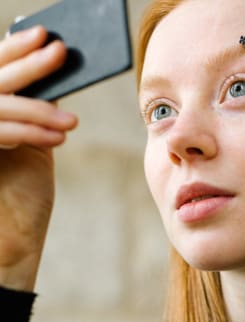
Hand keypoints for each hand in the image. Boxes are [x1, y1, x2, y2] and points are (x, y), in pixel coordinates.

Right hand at [0, 26, 76, 290]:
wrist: (12, 239)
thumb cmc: (24, 189)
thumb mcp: (33, 141)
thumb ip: (35, 112)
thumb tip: (56, 80)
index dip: (13, 49)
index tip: (43, 34)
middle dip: (26, 65)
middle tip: (59, 51)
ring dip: (37, 110)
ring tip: (70, 121)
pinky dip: (26, 133)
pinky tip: (56, 138)